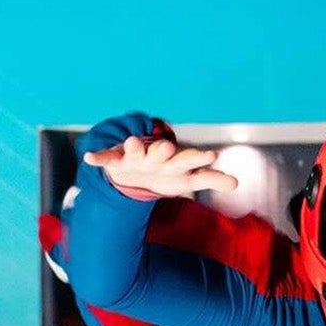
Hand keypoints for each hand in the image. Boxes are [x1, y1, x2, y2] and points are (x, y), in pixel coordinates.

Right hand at [83, 133, 236, 198]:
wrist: (135, 166)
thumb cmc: (166, 173)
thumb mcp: (187, 179)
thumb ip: (209, 178)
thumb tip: (237, 183)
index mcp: (175, 161)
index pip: (190, 160)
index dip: (199, 158)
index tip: (212, 155)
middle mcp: (156, 156)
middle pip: (163, 153)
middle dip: (166, 151)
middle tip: (170, 146)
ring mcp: (135, 156)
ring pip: (136, 151)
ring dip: (134, 147)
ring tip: (132, 141)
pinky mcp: (116, 159)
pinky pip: (106, 158)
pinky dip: (98, 157)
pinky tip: (88, 158)